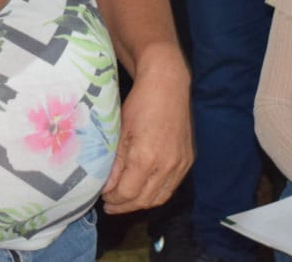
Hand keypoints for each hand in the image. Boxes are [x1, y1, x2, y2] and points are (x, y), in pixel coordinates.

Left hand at [100, 58, 192, 213]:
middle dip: (125, 206)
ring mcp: (180, 164)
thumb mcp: (120, 132)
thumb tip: (107, 187)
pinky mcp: (188, 160)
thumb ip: (114, 163)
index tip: (102, 197)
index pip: (128, 193)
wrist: (168, 86)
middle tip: (110, 205)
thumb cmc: (139, 104)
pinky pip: (171, 186)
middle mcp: (167, 166)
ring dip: (141, 203)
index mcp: (146, 158)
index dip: (113, 199)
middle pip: (144, 200)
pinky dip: (156, 193)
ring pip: (160, 197)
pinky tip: (144, 189)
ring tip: (125, 201)